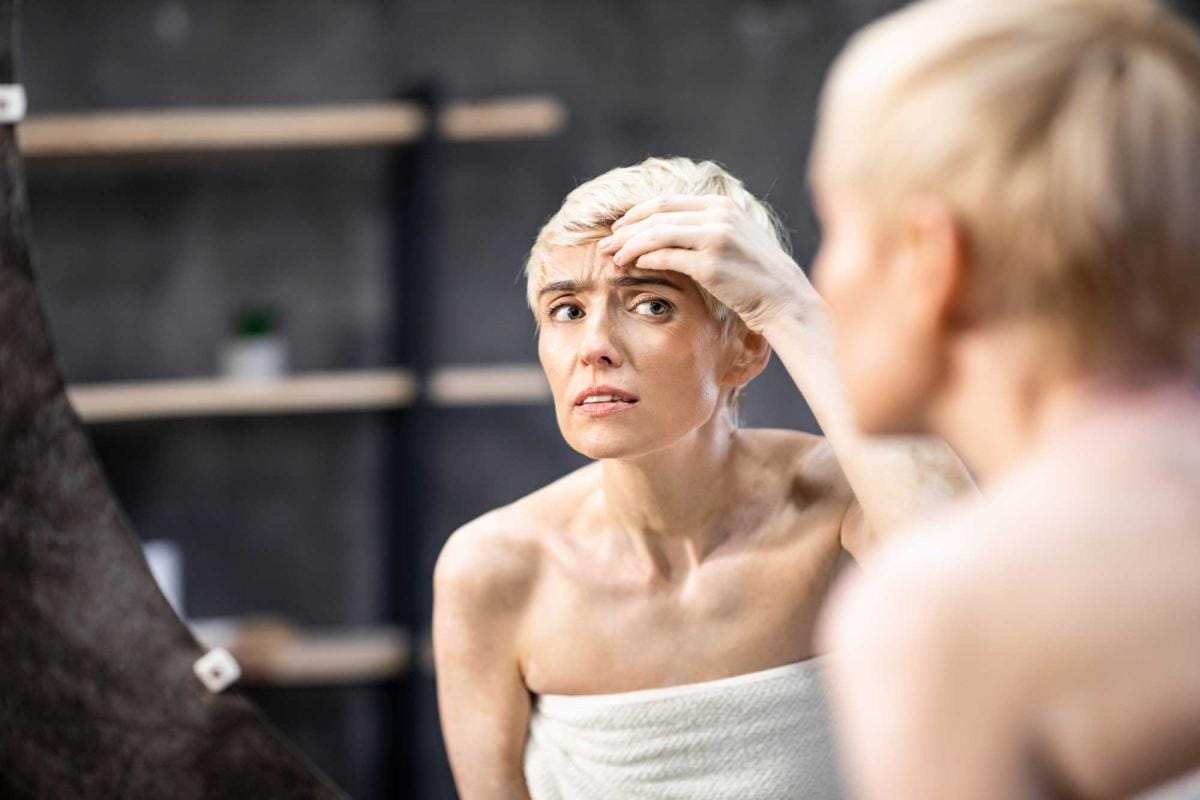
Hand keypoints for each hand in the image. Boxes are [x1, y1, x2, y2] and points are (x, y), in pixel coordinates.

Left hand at [597, 194, 820, 332]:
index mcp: (721, 206)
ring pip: (657, 234)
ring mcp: (715, 238)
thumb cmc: (754, 274)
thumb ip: (703, 229)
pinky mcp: (711, 264)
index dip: (638, 213)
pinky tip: (632, 266)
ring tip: (612, 258)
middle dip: (626, 229)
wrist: (783, 297)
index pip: (668, 202)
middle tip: (606, 243)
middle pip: (658, 215)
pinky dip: (646, 260)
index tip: (619, 227)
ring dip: (630, 246)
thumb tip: (663, 232)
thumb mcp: (733, 239)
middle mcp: (718, 216)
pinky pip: (667, 257)